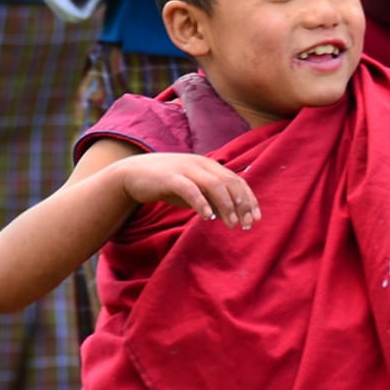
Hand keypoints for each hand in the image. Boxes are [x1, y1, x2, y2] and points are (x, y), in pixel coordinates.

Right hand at [116, 152, 259, 228]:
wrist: (133, 174)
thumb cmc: (168, 184)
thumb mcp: (195, 191)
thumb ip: (212, 199)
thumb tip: (233, 214)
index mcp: (209, 166)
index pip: (237, 180)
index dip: (249, 199)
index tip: (256, 218)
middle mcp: (201, 164)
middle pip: (230, 182)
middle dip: (242, 204)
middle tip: (247, 225)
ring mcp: (186, 169)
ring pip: (214, 185)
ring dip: (226, 205)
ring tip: (232, 224)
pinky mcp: (170, 178)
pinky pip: (190, 190)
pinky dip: (201, 203)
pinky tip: (207, 217)